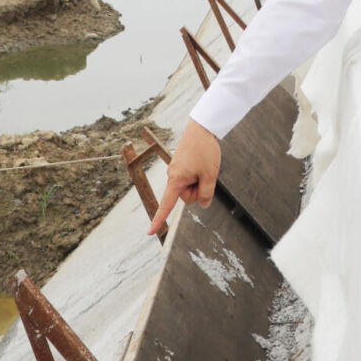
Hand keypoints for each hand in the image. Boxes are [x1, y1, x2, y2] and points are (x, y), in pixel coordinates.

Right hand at [148, 120, 220, 234]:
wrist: (202, 128)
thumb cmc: (204, 150)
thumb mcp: (210, 175)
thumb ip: (206, 193)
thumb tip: (203, 204)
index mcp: (176, 180)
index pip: (166, 205)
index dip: (159, 220)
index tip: (150, 232)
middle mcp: (173, 176)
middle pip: (187, 196)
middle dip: (198, 189)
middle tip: (205, 172)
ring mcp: (176, 170)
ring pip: (190, 186)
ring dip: (199, 180)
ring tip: (203, 164)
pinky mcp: (180, 165)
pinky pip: (190, 177)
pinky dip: (198, 174)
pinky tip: (202, 162)